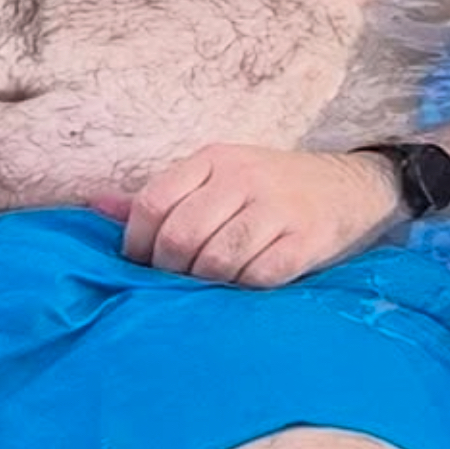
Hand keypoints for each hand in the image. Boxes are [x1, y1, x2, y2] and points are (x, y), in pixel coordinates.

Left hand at [92, 144, 399, 287]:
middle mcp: (242, 177)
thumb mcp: (218, 176)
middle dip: (168, 271)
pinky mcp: (305, 241)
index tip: (140, 266)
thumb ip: (162, 194)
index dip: (135, 244)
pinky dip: (242, 290)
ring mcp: (276, 207)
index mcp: (213, 158)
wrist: (353, 186)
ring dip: (205, 284)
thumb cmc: (272, 187)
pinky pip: (257, 278)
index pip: (152, 202)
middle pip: (178, 237)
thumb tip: (95, 205)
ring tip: (210, 286)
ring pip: (214, 261)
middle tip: (177, 283)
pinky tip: (244, 288)